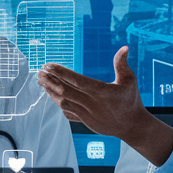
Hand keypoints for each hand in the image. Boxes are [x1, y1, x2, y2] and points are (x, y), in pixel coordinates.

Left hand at [37, 47, 152, 142]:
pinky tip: (51, 94)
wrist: (132, 126)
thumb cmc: (131, 101)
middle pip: (66, 92)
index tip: (49, 65)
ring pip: (63, 103)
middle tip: (40, 71)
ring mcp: (87, 115)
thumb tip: (124, 47)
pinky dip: (57, 103)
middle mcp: (92, 104)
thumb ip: (122, 63)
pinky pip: (67, 113)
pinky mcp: (84, 122)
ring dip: (50, 91)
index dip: (61, 73)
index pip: (77, 81)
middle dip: (50, 81)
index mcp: (102, 92)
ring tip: (41, 81)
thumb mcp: (130, 80)